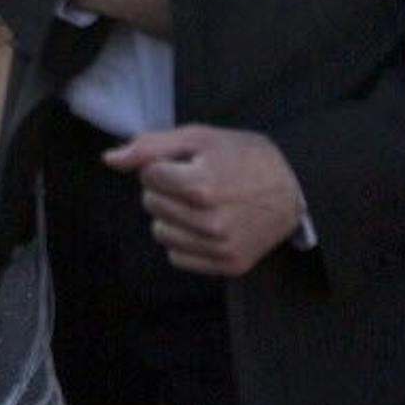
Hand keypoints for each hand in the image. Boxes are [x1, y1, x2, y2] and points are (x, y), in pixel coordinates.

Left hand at [103, 126, 306, 276]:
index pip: (147, 176)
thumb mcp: (201, 137)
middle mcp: (209, 222)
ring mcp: (219, 248)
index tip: (189, 163)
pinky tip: (206, 225)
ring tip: (200, 203)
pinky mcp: (227, 266)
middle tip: (197, 181)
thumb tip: (109, 160)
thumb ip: (151, 146)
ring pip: (160, 233)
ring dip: (172, 216)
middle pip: (151, 204)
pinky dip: (185, 240)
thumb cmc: (246, 158)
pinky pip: (177, 257)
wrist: (296, 190)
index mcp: (202, 186)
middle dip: (166, 189)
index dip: (164, 165)